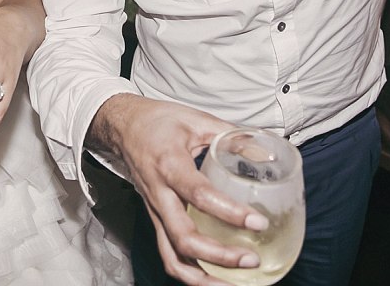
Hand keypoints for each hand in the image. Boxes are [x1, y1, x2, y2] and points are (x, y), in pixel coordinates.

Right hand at [94, 95, 267, 284]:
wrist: (122, 126)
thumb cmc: (158, 121)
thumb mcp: (197, 120)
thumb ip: (233, 136)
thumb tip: (267, 153)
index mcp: (169, 164)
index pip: (199, 195)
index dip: (229, 212)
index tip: (258, 221)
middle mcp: (159, 194)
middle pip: (184, 237)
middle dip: (219, 256)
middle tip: (251, 259)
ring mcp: (155, 211)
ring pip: (172, 256)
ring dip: (203, 277)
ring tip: (234, 283)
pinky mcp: (156, 219)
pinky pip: (169, 254)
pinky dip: (191, 274)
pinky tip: (214, 279)